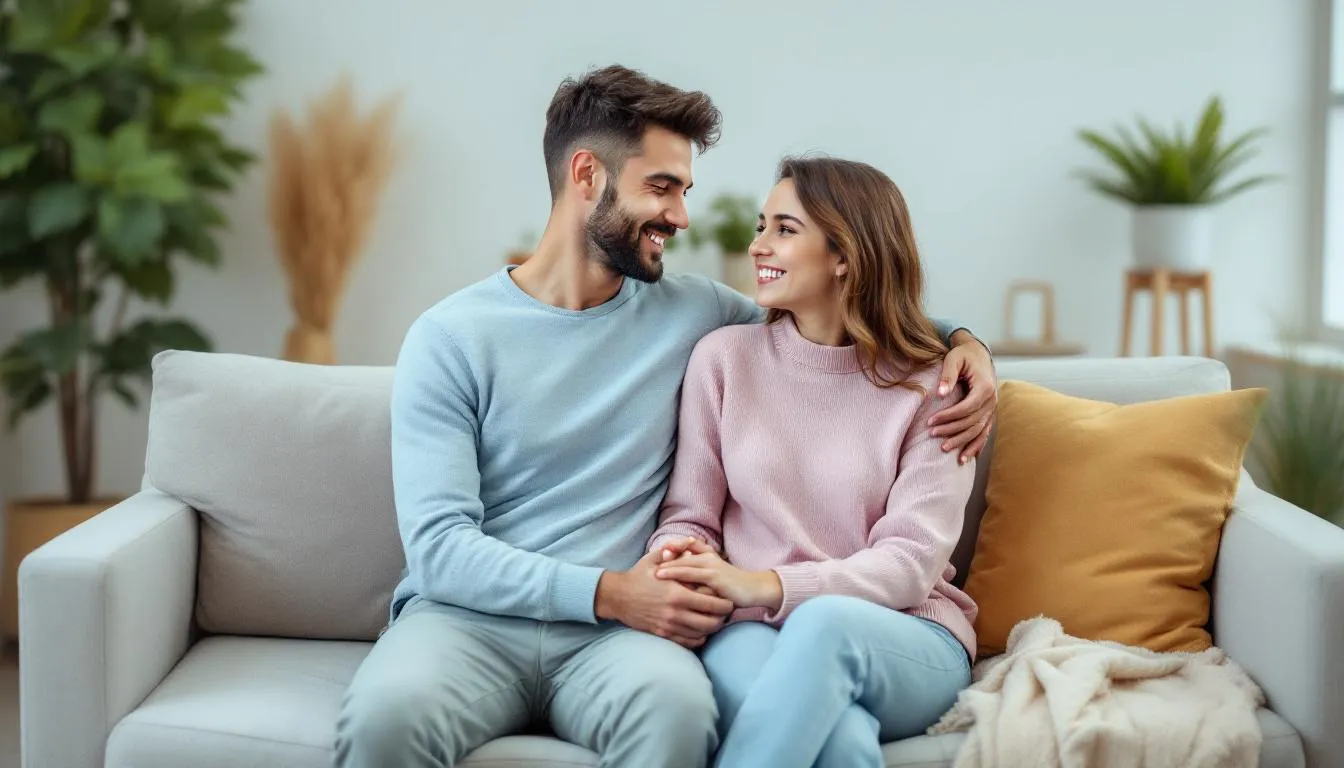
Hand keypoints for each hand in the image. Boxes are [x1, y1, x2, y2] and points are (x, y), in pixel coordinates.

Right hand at [595, 548, 732, 648]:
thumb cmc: (637, 576)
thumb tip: (689, 541)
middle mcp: (675, 612)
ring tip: (717, 621)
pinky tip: (702, 632)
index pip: (711, 603)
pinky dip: (698, 639)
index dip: (725, 603)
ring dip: (712, 629)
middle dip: (723, 618)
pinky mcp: (662, 633)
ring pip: (700, 634)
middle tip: (727, 613)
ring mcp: (668, 625)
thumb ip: (673, 551)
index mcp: (677, 593)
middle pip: (710, 622)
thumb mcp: (653, 559)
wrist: (616, 597)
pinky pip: (687, 642)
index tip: (729, 599)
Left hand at [654, 546, 782, 611]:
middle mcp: (707, 558)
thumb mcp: (712, 576)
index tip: (649, 557)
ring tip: (655, 574)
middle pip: (681, 556)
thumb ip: (698, 570)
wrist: (752, 589)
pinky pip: (696, 578)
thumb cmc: (730, 585)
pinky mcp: (716, 578)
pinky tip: (673, 587)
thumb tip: (679, 574)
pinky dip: (683, 580)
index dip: (667, 551)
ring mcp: (712, 567)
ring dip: (670, 569)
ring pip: (686, 566)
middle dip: (664, 559)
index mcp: (705, 555)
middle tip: (646, 566)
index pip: (683, 549)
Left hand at [929, 330, 997, 463]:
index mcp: (985, 387)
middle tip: (932, 434)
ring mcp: (992, 408)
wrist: (979, 354)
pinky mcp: (989, 413)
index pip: (967, 407)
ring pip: (978, 430)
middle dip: (951, 430)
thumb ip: (947, 375)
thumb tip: (940, 394)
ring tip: (944, 449)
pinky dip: (976, 445)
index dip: (948, 416)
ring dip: (962, 442)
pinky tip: (966, 457)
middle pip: (972, 421)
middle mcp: (992, 400)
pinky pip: (985, 432)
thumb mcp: (953, 359)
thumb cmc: (964, 355)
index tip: (930, 422)